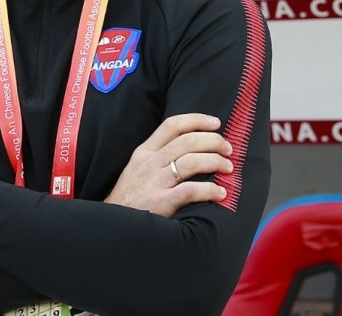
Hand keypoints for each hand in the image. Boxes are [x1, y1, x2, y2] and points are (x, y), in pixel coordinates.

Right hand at [104, 113, 232, 217]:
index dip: (197, 120)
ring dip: (215, 162)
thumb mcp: (138, 167)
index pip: (172, 125)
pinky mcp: (160, 202)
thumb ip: (159, 155)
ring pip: (191, 162)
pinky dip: (209, 190)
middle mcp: (150, 163)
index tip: (216, 123)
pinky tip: (220, 193)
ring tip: (228, 168)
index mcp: (145, 152)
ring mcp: (154, 182)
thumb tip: (193, 146)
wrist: (113, 221)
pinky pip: (189, 191)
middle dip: (213, 141)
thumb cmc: (131, 195)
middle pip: (187, 141)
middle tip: (228, 149)